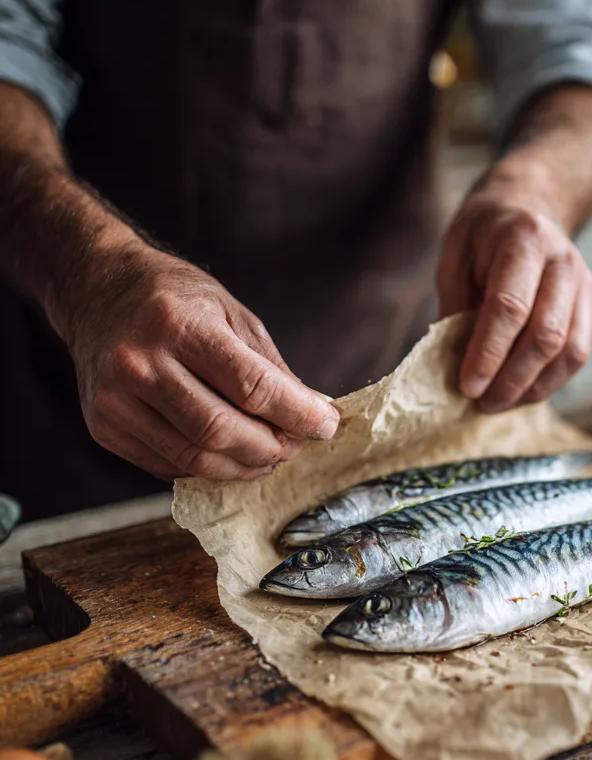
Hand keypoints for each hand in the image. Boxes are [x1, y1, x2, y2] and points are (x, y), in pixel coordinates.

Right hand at [60, 247, 338, 480]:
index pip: (251, 386)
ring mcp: (116, 400)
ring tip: (268, 455)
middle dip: (271, 448)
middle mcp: (140, 363)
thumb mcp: (231, 312)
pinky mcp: (105, 428)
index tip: (326, 425)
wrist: (97, 291)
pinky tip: (229, 455)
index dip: (297, 414)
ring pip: (195, 458)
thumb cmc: (173, 298)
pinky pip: (169, 465)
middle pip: (221, 430)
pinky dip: (209, 467)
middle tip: (294, 445)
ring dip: (244, 466)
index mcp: (178, 325)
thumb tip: (313, 413)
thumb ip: (270, 367)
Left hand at [437, 188, 591, 411]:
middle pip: (546, 335)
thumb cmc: (484, 234)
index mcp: (523, 239)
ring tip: (500, 403)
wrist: (530, 203)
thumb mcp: (455, 255)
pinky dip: (551, 381)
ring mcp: (583, 283)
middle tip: (481, 402)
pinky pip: (579, 355)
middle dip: (511, 379)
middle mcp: (563, 261)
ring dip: (534, 387)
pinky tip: (523, 392)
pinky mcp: (591, 305)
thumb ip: (455, 306)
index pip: (510, 307)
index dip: (488, 353)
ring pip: (570, 351)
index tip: (467, 385)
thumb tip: (456, 365)